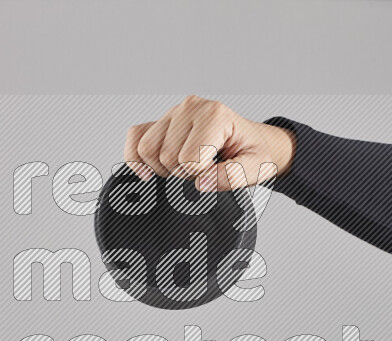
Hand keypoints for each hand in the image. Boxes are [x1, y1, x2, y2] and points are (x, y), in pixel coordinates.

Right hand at [123, 95, 295, 190]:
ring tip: (185, 166)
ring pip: (146, 149)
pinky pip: (135, 137)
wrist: (250, 141)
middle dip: (183, 173)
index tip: (217, 169)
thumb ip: (233, 177)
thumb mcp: (256, 168)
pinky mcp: (161, 121)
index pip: (190, 159)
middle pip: (166, 156)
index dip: (202, 175)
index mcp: (215, 115)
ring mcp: (173, 112)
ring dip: (163, 168)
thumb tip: (201, 182)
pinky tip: (149, 171)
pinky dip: (136, 158)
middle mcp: (191, 107)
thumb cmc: (252, 153)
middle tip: (203, 169)